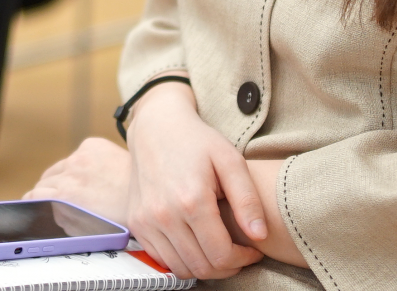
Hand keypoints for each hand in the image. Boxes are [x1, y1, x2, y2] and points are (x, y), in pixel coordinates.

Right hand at [26, 137, 133, 225]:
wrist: (148, 194)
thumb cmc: (122, 217)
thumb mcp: (86, 228)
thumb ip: (61, 218)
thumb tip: (45, 209)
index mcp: (65, 194)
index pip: (33, 194)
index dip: (32, 202)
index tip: (33, 205)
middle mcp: (70, 171)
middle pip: (44, 179)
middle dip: (48, 190)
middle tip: (60, 200)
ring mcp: (81, 155)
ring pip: (59, 166)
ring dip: (62, 176)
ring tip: (79, 188)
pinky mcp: (92, 144)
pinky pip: (76, 154)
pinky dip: (79, 164)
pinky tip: (94, 174)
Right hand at [124, 81, 266, 279]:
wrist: (156, 127)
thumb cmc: (197, 141)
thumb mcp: (230, 160)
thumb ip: (247, 200)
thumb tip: (260, 236)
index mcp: (191, 201)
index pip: (221, 255)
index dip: (243, 259)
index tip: (253, 250)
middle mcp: (164, 215)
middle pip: (202, 267)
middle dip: (228, 267)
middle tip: (240, 253)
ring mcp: (146, 221)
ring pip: (182, 269)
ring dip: (206, 267)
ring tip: (220, 250)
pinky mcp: (136, 223)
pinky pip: (162, 259)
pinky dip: (183, 260)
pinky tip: (197, 244)